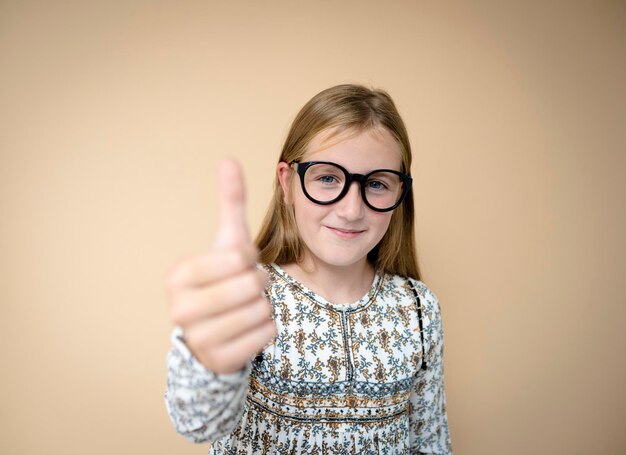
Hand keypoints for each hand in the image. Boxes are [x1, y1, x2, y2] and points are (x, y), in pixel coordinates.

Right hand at [166, 158, 275, 373]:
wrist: (214, 333)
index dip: (249, 259)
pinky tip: (249, 329)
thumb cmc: (222, 281)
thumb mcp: (227, 243)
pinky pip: (267, 336)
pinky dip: (267, 330)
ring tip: (246, 308)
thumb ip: (230, 204)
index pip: (239, 257)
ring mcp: (197, 339)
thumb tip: (229, 159)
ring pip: (261, 311)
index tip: (238, 267)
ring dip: (264, 307)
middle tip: (248, 289)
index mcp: (179, 275)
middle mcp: (179, 309)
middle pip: (251, 285)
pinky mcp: (219, 361)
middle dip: (260, 284)